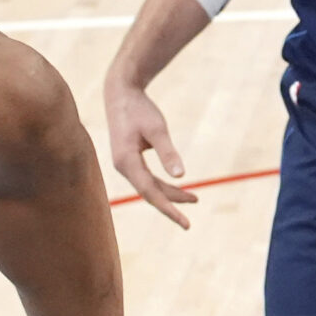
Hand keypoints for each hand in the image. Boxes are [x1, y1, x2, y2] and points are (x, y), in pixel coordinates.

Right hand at [105, 78, 197, 228]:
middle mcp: (122, 166)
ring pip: (149, 186)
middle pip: (149, 193)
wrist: (120, 93)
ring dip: (170, 193)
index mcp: (126, 161)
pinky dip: (162, 184)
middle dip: (172, 204)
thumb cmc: (139, 109)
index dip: (168, 209)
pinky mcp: (128, 158)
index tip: (185, 223)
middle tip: (193, 215)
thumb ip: (168, 152)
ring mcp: (124, 163)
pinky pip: (146, 177)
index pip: (150, 192)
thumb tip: (180, 176)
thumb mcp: (157, 129)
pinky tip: (177, 185)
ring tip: (194, 198)